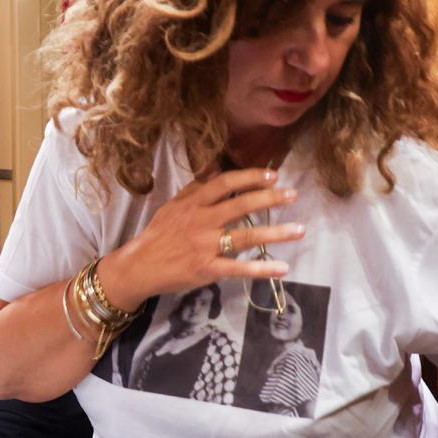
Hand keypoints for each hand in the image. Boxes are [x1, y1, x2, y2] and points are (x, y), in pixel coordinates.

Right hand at [103, 168, 302, 309]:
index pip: (225, 183)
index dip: (250, 178)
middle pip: (241, 205)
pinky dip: (262, 269)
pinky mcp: (207, 269)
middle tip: (293, 196)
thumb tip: (216, 167)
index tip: (272, 176)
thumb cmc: (158, 235)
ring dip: (275, 233)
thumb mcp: (173, 205)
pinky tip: (282, 268)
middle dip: (270, 199)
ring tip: (299, 230)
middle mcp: (201, 221)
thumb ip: (196, 188)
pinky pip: (239, 269)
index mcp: (193, 203)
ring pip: (245, 236)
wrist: (138, 266)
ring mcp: (205, 246)